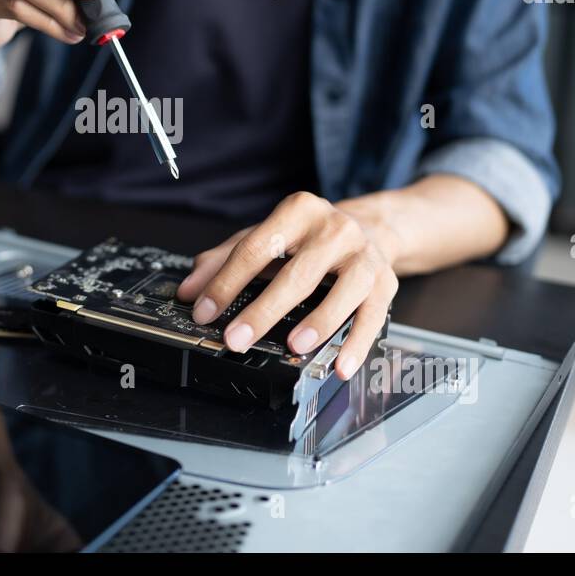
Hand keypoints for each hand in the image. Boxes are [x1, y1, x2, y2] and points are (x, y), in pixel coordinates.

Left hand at [175, 191, 398, 380]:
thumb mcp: (265, 238)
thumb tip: (188, 290)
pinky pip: (372, 315)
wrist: (372, 227)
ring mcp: (364, 254)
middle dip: (265, 310)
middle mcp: (335, 228)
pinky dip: (357, 343)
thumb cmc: (308, 238)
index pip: (256, 247)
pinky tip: (340, 365)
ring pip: (344, 290)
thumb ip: (223, 260)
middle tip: (237, 338)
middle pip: (298, 273)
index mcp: (298, 211)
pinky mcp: (386, 281)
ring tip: (294, 345)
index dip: (227, 281)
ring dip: (320, 321)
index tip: (204, 310)